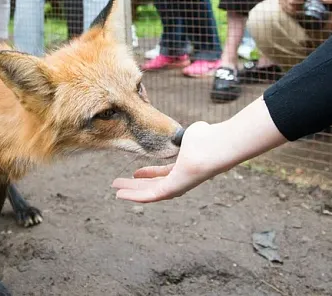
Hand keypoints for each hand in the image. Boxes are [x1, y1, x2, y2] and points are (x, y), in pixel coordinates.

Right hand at [111, 122, 228, 202]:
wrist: (215, 146)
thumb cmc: (207, 138)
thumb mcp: (189, 136)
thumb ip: (183, 137)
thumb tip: (184, 134)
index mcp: (184, 167)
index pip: (164, 173)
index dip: (149, 173)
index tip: (136, 172)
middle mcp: (180, 180)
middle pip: (154, 185)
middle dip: (136, 185)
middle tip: (120, 183)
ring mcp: (177, 187)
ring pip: (149, 193)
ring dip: (131, 192)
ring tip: (116, 190)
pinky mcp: (172, 190)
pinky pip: (149, 196)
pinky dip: (133, 196)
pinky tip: (120, 195)